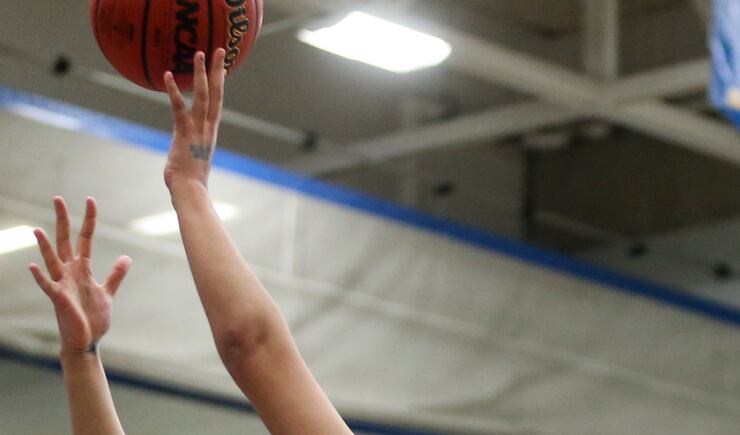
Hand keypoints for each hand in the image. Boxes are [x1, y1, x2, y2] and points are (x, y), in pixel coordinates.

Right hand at [29, 197, 130, 354]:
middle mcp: (69, 273)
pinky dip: (40, 276)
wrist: (87, 341)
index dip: (88, 220)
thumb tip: (125, 257)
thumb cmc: (94, 317)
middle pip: (64, 241)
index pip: (84, 238)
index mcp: (82, 269)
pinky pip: (47, 285)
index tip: (90, 200)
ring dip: (45, 246)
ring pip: (52, 260)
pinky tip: (32, 265)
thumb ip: (115, 274)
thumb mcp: (108, 292)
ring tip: (38, 229)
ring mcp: (62, 284)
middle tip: (57, 198)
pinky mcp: (59, 299)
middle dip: (62, 220)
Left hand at [163, 49, 225, 191]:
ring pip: (203, 95)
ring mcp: (198, 128)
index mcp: (210, 132)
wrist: (190, 190)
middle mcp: (208, 127)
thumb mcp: (191, 160)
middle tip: (218, 50)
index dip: (219, 83)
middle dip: (217, 70)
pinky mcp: (185, 132)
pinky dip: (175, 90)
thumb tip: (183, 153)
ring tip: (198, 53)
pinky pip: (179, 107)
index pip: (217, 102)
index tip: (221, 67)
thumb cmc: (189, 181)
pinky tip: (168, 74)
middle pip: (216, 93)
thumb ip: (189, 149)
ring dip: (201, 73)